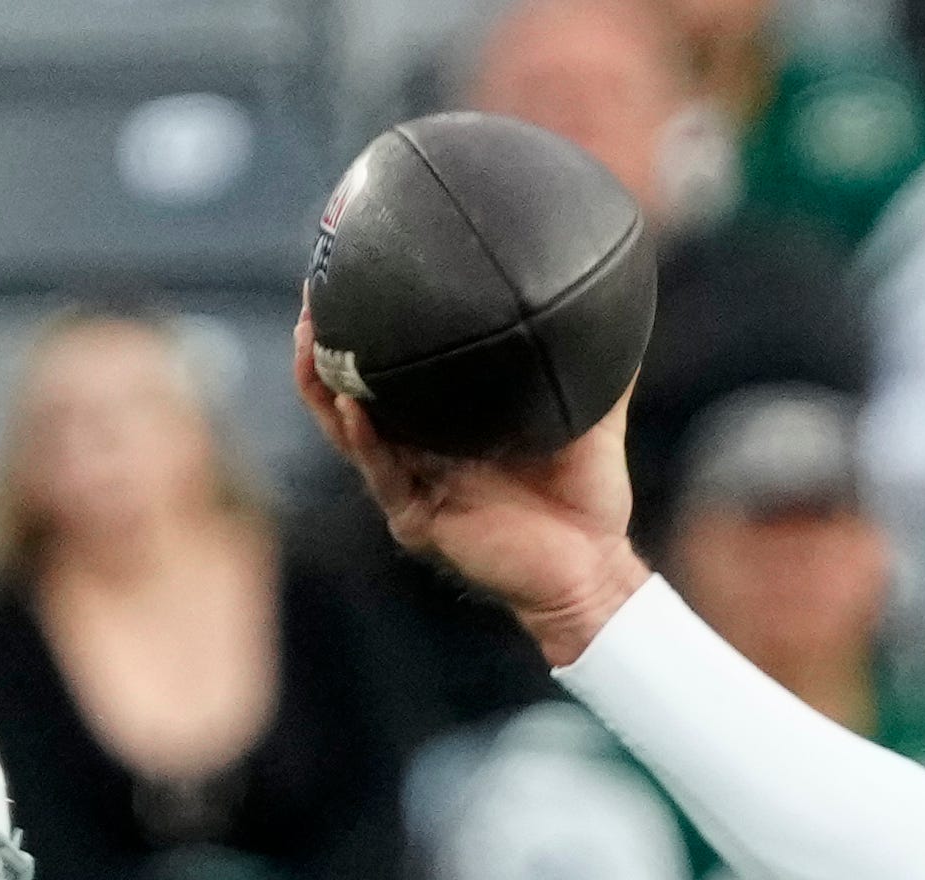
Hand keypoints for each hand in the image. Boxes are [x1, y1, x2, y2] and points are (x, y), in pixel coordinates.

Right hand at [292, 319, 650, 667]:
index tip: (351, 268)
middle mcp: (416, 449)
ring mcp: (412, 484)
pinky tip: (353, 406)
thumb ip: (594, 365)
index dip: (365, 326)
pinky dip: (366, 440)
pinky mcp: (419, 520)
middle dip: (322, 345)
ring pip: (348, 430)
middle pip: (348, 391)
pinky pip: (383, 475)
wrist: (594, 566)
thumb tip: (614, 300)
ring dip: (323, 386)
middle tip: (313, 295)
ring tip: (310, 339)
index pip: (391, 368)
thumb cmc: (586, 495)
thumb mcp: (590, 416)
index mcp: (444, 422)